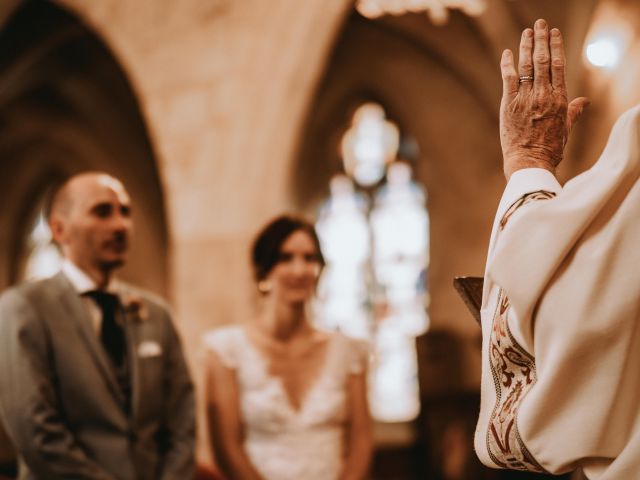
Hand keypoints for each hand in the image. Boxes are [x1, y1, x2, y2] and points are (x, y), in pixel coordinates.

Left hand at [500, 19, 589, 179]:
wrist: (530, 162)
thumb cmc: (549, 149)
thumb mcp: (566, 129)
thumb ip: (573, 111)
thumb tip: (584, 102)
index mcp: (560, 99)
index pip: (558, 65)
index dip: (555, 46)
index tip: (554, 33)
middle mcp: (543, 95)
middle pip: (542, 60)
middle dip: (541, 39)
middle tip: (540, 23)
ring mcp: (525, 99)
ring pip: (526, 66)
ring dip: (526, 46)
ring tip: (527, 31)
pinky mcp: (508, 105)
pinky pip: (508, 78)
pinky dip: (507, 64)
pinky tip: (507, 52)